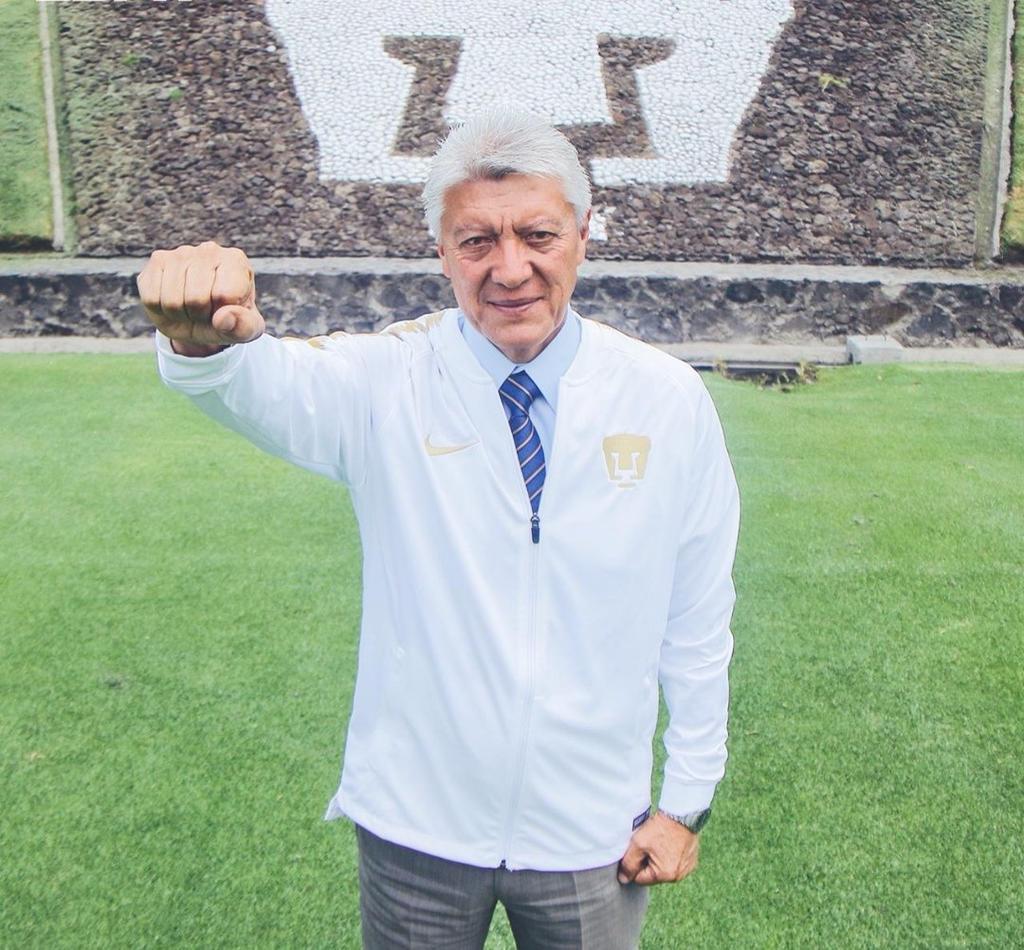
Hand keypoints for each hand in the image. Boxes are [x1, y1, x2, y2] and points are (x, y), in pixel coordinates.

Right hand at [137, 241, 264, 354]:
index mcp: (236, 261)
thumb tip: (222, 318)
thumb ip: (243, 327)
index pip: (225, 295)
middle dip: (200, 316)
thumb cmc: (229, 320)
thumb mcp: (246, 330)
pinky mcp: (157, 261)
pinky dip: (161, 310)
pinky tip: (174, 301)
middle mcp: (209, 249)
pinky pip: (151, 299)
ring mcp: (180, 252)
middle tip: (206, 311)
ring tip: (191, 308)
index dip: (223, 314)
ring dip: (181, 314)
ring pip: (172, 301)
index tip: (227, 310)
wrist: (202, 320)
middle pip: (196, 299)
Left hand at [617, 810, 699, 885]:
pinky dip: (669, 856)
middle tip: (647, 844)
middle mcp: (678, 877)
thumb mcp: (638, 844)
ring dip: (658, 859)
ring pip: (663, 869)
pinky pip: (674, 863)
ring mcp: (686, 869)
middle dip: (647, 862)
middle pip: (653, 875)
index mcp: (665, 875)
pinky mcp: (691, 861)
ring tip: (658, 842)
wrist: (681, 814)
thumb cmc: (660, 828)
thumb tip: (624, 879)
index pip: (640, 879)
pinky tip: (667, 842)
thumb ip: (629, 864)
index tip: (636, 850)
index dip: (634, 865)